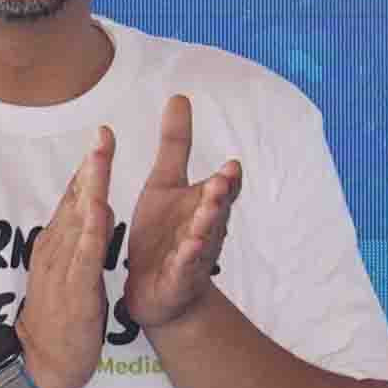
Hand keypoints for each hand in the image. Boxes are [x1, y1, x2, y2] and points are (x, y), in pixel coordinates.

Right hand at [18, 131, 115, 387]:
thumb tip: (92, 208)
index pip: (73, 199)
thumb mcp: (68, 270)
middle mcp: (56, 249)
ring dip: (91, 189)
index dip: (88, 168)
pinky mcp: (74, 291)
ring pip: (79, 221)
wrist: (41, 361)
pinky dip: (91, 233)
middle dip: (90, 167)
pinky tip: (100, 212)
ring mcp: (62, 269)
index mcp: (56, 244)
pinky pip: (84, 257)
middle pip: (75, 201)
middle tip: (103, 133)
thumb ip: (78, 240)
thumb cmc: (59, 317)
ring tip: (101, 158)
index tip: (102, 136)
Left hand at [122, 94, 245, 336]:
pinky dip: (187, 257)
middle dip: (221, 196)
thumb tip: (180, 97)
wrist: (158, 291)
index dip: (228, 180)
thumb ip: (176, 144)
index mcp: (203, 204)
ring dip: (208, 223)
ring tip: (211, 208)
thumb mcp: (165, 183)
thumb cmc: (164, 234)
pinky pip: (185, 266)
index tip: (230, 166)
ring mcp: (195, 254)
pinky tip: (188, 246)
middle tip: (224, 179)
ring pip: (204, 236)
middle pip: (217, 209)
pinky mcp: (179, 277)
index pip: (223, 189)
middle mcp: (205, 227)